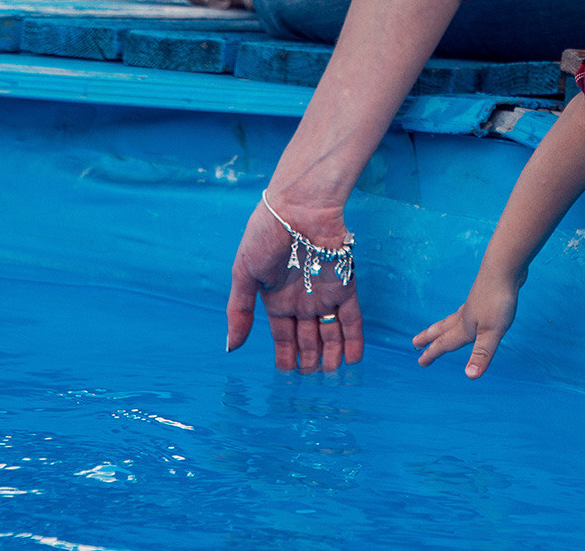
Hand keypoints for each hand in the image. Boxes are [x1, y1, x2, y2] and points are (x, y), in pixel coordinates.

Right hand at [224, 194, 362, 370]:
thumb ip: (240, 312)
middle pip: (308, 336)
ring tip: (331, 373)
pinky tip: (353, 359)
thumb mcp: (244, 275)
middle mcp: (302, 299)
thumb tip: (231, 347)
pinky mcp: (346, 285)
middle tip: (312, 376)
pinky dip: (353, 339)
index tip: (287, 373)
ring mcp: (325, 293)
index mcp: (276, 298)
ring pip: (331, 331)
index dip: (286, 354)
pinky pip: (352, 318)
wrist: (297, 207)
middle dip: (310, 357)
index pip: (283, 334)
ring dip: (332, 353)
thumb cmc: (266, 236)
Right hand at [411, 271, 518, 375]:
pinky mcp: (484, 294)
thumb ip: (482, 353)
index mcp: (465, 326)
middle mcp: (466, 314)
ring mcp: (474, 303)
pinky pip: (467, 309)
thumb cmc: (498, 299)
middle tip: (415, 342)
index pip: (445, 343)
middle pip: (443, 328)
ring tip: (438, 328)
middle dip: (429, 337)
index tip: (420, 362)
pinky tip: (470, 311)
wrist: (504, 266)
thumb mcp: (493, 331)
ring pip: (453, 317)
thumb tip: (469, 376)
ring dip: (443, 325)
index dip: (432, 354)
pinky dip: (461, 314)